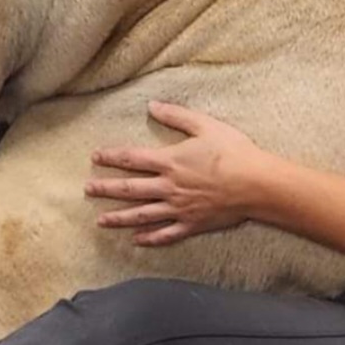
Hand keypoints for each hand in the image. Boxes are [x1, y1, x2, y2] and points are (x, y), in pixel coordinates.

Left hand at [85, 101, 266, 245]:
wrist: (256, 184)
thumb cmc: (233, 151)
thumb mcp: (205, 125)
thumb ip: (176, 116)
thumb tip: (152, 105)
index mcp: (170, 161)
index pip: (132, 158)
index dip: (112, 157)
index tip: (95, 158)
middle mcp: (169, 187)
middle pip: (130, 189)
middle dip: (107, 189)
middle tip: (88, 190)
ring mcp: (179, 208)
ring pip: (142, 215)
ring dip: (119, 218)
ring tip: (101, 221)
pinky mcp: (192, 224)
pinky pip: (166, 234)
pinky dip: (150, 238)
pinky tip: (137, 240)